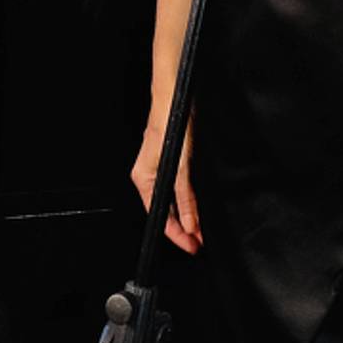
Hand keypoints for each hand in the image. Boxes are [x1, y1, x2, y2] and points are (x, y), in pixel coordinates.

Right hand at [131, 97, 200, 254]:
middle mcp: (149, 175)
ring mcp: (160, 168)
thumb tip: (190, 223)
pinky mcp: (171, 160)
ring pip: (171, 202)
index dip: (176, 235)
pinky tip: (194, 208)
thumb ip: (184, 197)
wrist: (174, 95)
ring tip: (198, 232)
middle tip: (198, 245)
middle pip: (164, 212)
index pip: (159, 217)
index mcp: (144, 179)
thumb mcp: (180, 165)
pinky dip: (186, 202)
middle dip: (182, 230)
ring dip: (185, 218)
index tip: (191, 247)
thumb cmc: (169, 122)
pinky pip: (177, 189)